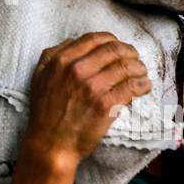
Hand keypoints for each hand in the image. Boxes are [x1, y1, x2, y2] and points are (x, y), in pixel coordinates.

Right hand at [22, 31, 152, 169]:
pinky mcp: (105, 105)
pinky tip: (144, 86)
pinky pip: (131, 87)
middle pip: (114, 50)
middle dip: (129, 52)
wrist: (51, 144)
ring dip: (139, 68)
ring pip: (126, 67)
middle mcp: (77, 70)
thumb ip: (52, 56)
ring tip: (141, 72)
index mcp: (62, 61)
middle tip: (135, 59)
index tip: (119, 47)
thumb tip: (71, 41)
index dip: (112, 40)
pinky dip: (142, 84)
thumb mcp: (40, 77)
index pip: (95, 39)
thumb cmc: (45, 114)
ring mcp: (92, 87)